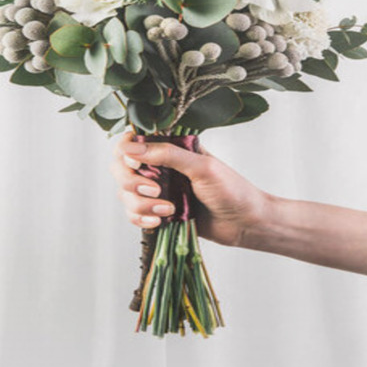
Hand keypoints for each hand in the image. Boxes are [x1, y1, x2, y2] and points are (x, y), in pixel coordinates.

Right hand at [110, 131, 270, 247]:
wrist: (246, 224)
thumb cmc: (232, 190)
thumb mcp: (202, 167)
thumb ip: (168, 155)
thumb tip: (131, 148)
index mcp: (172, 147)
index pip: (134, 142)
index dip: (126, 152)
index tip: (136, 164)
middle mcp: (161, 166)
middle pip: (121, 168)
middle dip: (131, 182)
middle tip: (155, 191)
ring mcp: (158, 190)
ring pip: (125, 194)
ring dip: (140, 204)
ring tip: (168, 211)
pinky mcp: (158, 213)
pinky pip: (133, 214)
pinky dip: (140, 219)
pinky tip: (159, 221)